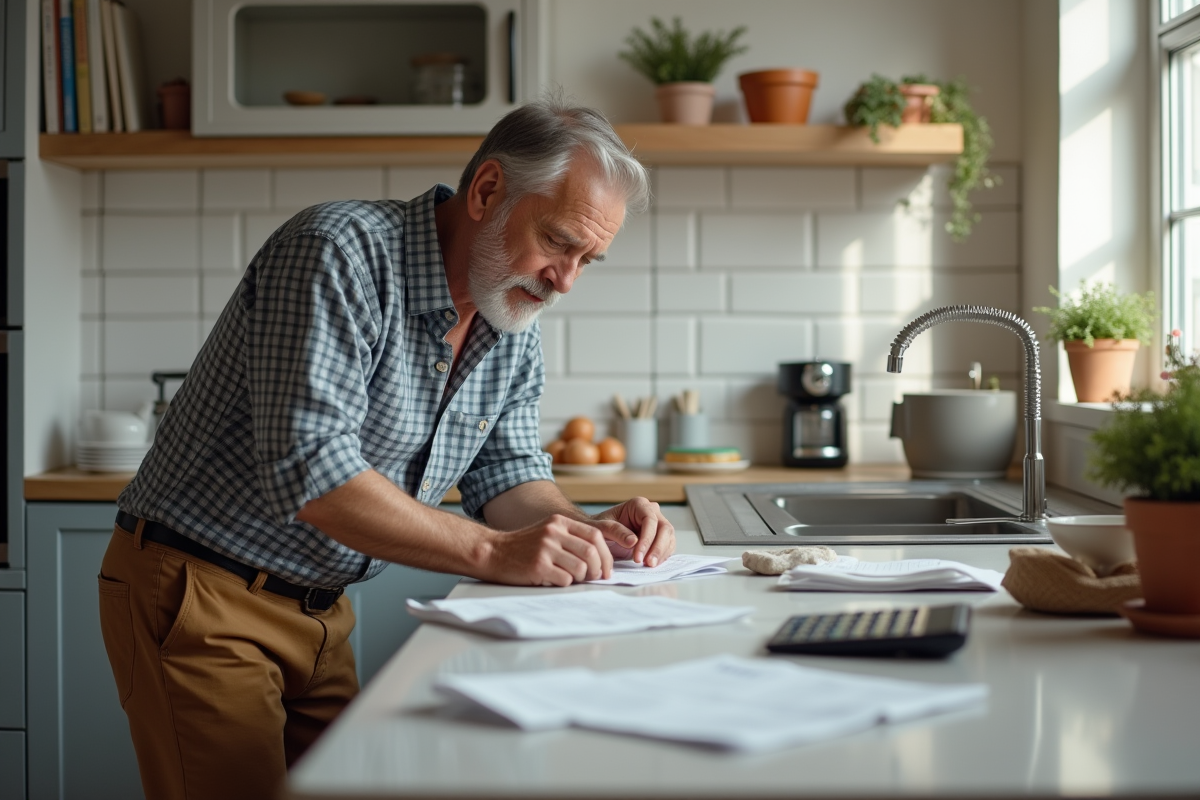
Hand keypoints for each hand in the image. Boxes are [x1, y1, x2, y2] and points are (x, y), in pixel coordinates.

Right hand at [481, 514, 614, 586]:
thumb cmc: (524, 546)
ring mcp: (545, 548)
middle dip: (598, 569)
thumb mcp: (548, 532)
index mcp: (559, 522)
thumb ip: (571, 538)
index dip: (606, 554)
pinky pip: (565, 580)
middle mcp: (553, 532)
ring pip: (580, 568)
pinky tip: (553, 580)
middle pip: (591, 552)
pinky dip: (564, 584)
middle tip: (595, 578)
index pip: (595, 535)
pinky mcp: (538, 566)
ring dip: (581, 579)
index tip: (606, 569)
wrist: (493, 551)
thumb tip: (601, 558)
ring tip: (571, 579)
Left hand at [592, 498, 675, 566]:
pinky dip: (661, 557)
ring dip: (661, 554)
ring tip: (649, 566)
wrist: (598, 535)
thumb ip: (616, 531)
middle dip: (657, 548)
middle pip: (664, 529)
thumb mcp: (601, 528)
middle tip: (648, 563)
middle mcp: (651, 512)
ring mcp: (657, 524)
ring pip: (668, 538)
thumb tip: (633, 541)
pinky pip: (667, 546)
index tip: (638, 556)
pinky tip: (652, 564)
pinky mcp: (659, 537)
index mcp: (638, 505)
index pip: (650, 520)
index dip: (647, 539)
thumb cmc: (599, 527)